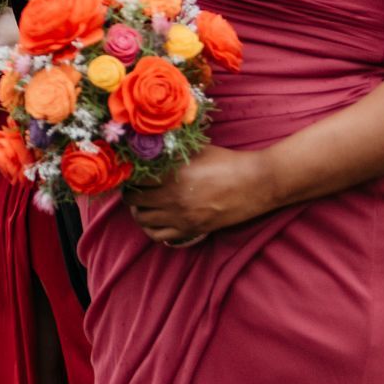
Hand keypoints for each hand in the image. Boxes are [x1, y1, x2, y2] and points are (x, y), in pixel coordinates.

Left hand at [122, 144, 273, 243]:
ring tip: (144, 202)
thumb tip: (146, 148)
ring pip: (142, 219)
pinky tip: (156, 217)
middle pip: (132, 200)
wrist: (255, 183)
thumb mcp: (194, 151)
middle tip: (135, 186)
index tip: (129, 170)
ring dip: (138, 210)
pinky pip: (158, 236)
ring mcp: (180, 216)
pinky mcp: (190, 229)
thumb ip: (169, 153)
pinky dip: (151, 228)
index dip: (128, 174)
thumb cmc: (225, 161)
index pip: (132, 178)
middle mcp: (171, 197)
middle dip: (130, 192)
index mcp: (171, 174)